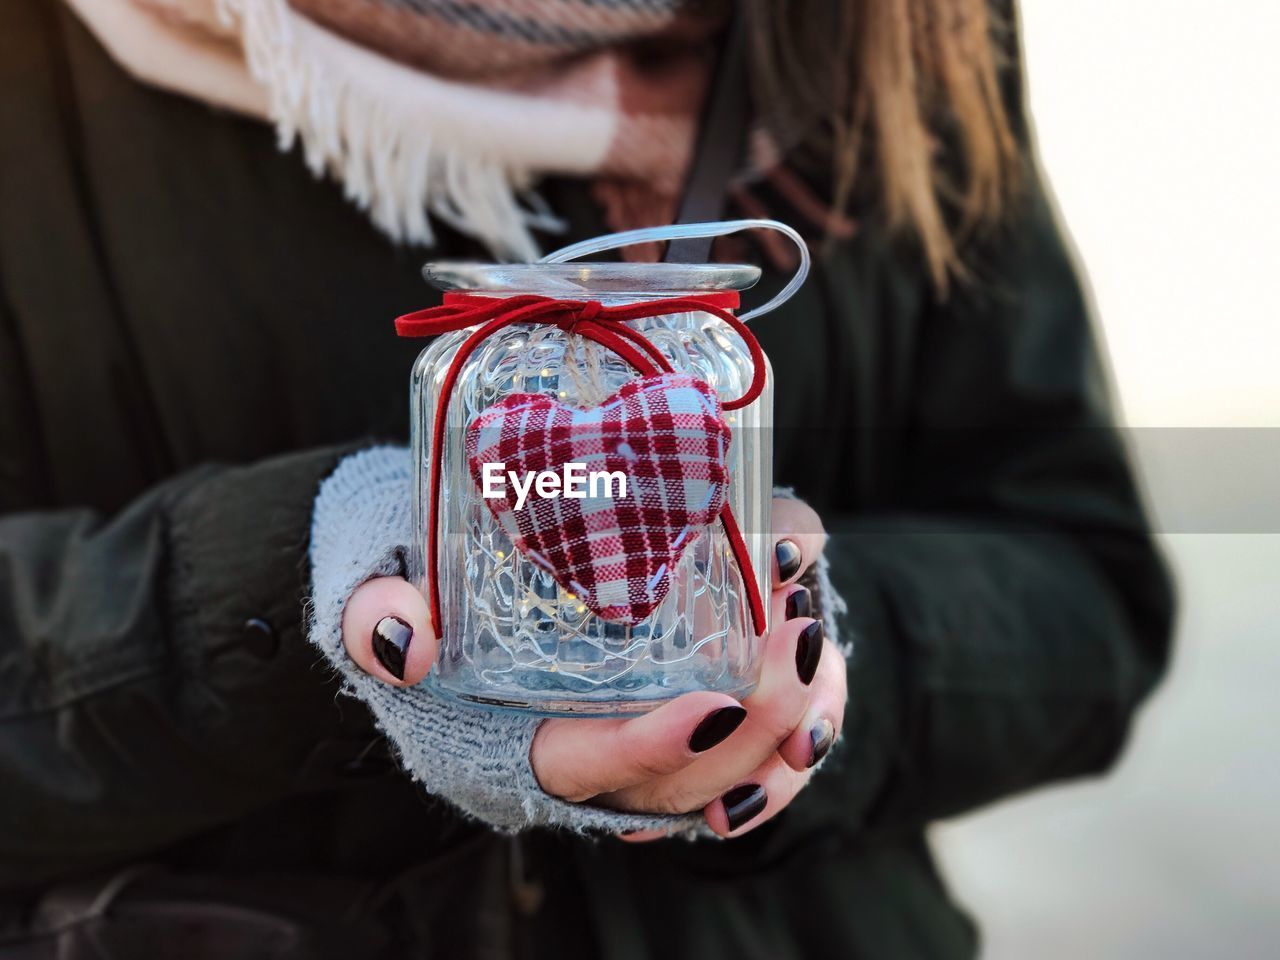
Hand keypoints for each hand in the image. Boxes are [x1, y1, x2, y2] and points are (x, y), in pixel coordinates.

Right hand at [339, 496, 845, 837]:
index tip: (708, 707)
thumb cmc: (403, 568)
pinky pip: (739, 753)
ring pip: (718, 780)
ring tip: (814, 644)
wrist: (429, 563)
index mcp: (494, 740)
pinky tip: (818, 669)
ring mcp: (623, 744)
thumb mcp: (369, 576)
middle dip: (744, 733)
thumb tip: (402, 640)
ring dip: (780, 733)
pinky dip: (785, 727)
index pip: (571, 766)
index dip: (640, 750)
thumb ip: (372, 609)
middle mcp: (571, 756)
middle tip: (792, 643)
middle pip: (670, 783)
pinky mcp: (661, 714)